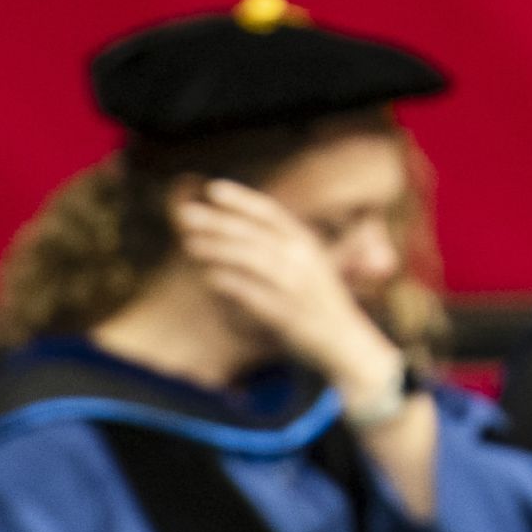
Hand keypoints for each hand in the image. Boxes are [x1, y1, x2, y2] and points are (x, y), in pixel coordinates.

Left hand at [174, 181, 404, 404]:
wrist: (345, 342)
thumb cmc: (316, 301)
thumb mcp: (305, 264)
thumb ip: (275, 246)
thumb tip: (231, 229)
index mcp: (306, 244)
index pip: (271, 213)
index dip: (241, 199)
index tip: (212, 189)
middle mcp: (303, 260)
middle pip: (254, 233)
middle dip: (218, 221)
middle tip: (186, 214)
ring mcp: (296, 286)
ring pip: (251, 259)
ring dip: (218, 249)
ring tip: (189, 244)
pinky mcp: (287, 313)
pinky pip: (253, 294)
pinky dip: (230, 284)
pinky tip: (209, 278)